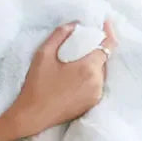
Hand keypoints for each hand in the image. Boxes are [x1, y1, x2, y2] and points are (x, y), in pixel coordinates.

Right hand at [5, 20, 117, 138]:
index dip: (109, 31)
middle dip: (97, 49)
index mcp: (88, 67)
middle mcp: (97, 81)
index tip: (104, 23)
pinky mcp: (91, 104)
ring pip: (101, 72)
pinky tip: (76, 78)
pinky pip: (96, 85)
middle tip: (84, 45)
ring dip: (93, 64)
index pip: (109, 43)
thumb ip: (60, 34)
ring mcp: (95, 94)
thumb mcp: (43, 55)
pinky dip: (90, 78)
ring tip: (79, 62)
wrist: (32, 117)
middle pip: (104, 58)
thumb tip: (74, 25)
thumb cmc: (36, 86)